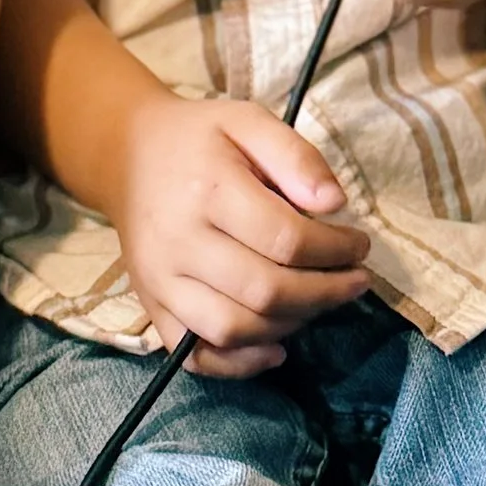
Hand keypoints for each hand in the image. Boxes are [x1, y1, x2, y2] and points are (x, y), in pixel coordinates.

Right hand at [101, 87, 368, 377]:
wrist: (126, 153)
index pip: (286, 238)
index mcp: (207, 189)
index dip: (335, 250)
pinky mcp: (151, 306)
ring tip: (317, 302)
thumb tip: (336, 204)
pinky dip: (241, 364)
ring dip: (291, 325)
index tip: (359, 245)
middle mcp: (179, 241)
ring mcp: (161, 280)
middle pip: (266, 291)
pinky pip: (196, 355)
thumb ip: (295, 156)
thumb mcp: (248, 121)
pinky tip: (276, 346)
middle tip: (354, 281)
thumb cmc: (197, 138)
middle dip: (326, 293)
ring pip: (234, 329)